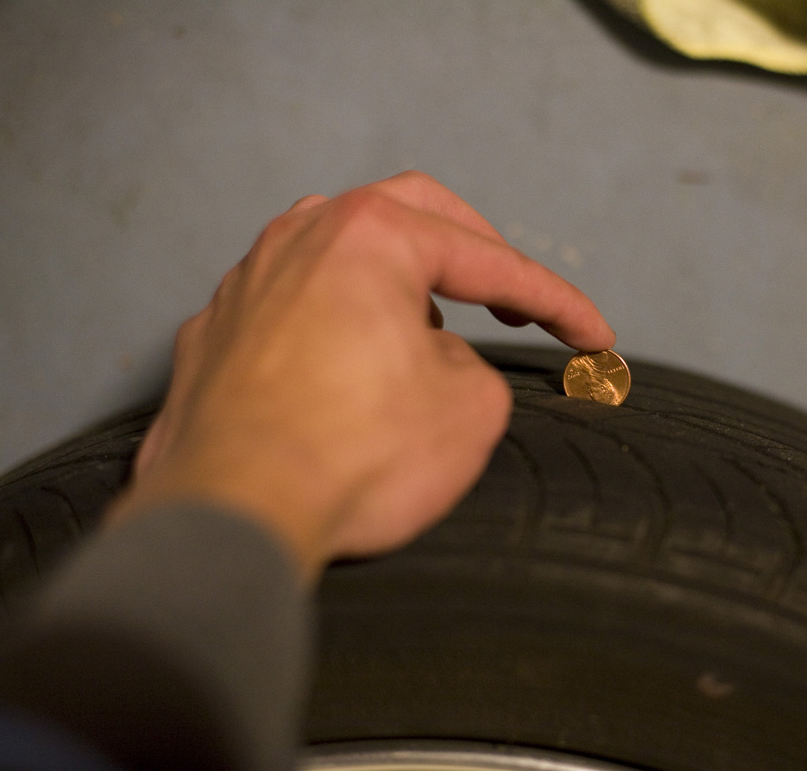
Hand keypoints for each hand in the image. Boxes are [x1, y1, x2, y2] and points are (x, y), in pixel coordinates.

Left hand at [106, 172, 614, 582]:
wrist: (232, 517)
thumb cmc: (353, 457)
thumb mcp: (470, 410)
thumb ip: (470, 365)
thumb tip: (433, 361)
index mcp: (371, 236)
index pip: (490, 263)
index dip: (556, 302)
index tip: (594, 336)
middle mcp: (300, 239)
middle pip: (411, 216)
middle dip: (476, 256)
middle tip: (514, 303)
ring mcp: (245, 284)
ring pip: (339, 252)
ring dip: (398, 280)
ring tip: (428, 328)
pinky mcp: (212, 337)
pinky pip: (291, 308)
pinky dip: (336, 325)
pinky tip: (347, 367)